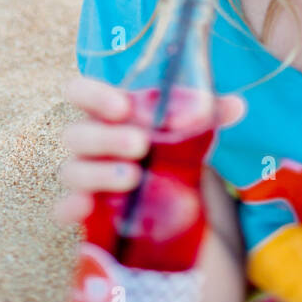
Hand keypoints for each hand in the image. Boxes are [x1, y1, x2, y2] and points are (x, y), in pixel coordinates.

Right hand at [54, 74, 245, 225]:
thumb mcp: (187, 130)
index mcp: (106, 112)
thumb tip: (238, 105)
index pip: (79, 91)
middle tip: (141, 145)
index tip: (123, 106)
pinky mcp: (83, 209)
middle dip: (107, 138)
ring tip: (133, 177)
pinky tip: (88, 208)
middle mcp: (88, 141)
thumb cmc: (167, 148)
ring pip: (71, 171)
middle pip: (76, 134)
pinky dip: (71, 208)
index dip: (93, 95)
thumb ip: (208, 115)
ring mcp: (83, 175)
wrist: (162, 192)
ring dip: (98, 173)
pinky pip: (63, 209)